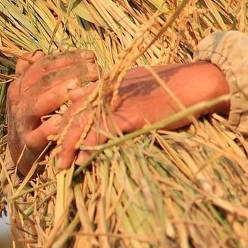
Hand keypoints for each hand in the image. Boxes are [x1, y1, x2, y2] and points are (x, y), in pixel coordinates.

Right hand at [7, 50, 98, 175]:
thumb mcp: (33, 94)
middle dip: (70, 72)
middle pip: (42, 81)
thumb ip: (37, 74)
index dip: (66, 58)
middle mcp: (20, 102)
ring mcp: (22, 123)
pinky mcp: (28, 145)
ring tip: (79, 87)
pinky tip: (61, 120)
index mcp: (22, 86)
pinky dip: (47, 128)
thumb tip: (36, 52)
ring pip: (35, 104)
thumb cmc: (36, 118)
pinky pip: (35, 136)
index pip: (43, 65)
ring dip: (57, 95)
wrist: (24, 154)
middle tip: (95, 69)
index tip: (90, 56)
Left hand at [53, 61, 229, 167]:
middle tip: (53, 158)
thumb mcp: (134, 82)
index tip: (56, 139)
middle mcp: (108, 90)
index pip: (75, 103)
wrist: (194, 83)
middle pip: (73, 114)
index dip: (63, 122)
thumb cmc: (170, 85)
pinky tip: (81, 159)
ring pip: (82, 124)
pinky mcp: (130, 115)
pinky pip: (101, 133)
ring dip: (68, 146)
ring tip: (62, 165)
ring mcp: (117, 103)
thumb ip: (110, 91)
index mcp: (109, 83)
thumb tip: (82, 94)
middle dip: (59, 137)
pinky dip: (89, 146)